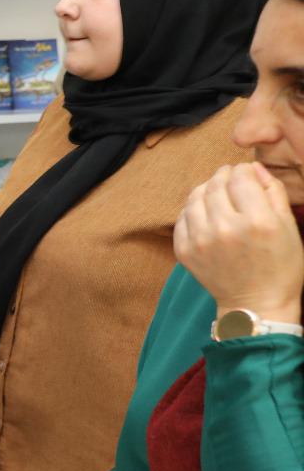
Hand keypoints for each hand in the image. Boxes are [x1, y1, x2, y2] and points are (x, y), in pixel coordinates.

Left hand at [174, 163, 303, 324]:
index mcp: (256, 221)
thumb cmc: (281, 266)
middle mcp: (225, 228)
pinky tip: (204, 211)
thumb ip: (273, 191)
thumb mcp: (289, 226)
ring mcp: (200, 241)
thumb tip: (253, 167)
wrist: (256, 304)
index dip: (242, 170)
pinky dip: (192, 209)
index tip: (245, 172)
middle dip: (223, 175)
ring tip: (216, 192)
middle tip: (228, 176)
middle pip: (215, 185)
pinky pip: (182, 218)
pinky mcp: (184, 251)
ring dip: (205, 189)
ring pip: (194, 198)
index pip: (240, 177)